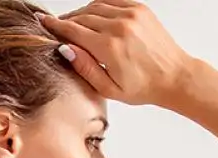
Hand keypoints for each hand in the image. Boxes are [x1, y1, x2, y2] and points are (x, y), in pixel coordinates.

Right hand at [37, 1, 193, 107]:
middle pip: (82, 16)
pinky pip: (110, 2)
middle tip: (57, 27)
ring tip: (73, 24)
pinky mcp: (139, 8)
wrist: (173, 75)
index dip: (56, 26)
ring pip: (95, 6)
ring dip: (81, 14)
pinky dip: (98, 7)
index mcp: (110, 48)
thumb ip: (86, 68)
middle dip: (67, 21)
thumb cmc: (143, 87)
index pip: (74, 31)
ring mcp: (130, 14)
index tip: (43, 22)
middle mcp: (119, 26)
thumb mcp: (109, 89)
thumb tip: (66, 49)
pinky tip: (92, 17)